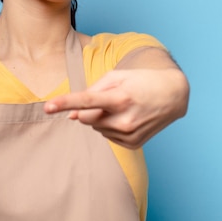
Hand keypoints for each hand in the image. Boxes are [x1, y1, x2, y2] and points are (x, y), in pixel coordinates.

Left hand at [44, 68, 188, 148]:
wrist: (174, 95)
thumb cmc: (141, 81)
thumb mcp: (117, 76)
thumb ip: (91, 91)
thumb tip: (72, 116)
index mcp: (120, 98)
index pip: (86, 101)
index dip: (65, 103)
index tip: (47, 107)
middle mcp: (124, 119)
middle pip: (86, 118)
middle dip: (89, 110)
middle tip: (110, 99)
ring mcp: (129, 135)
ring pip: (96, 128)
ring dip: (101, 117)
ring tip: (123, 107)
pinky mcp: (132, 144)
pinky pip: (107, 136)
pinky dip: (111, 127)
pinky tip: (127, 118)